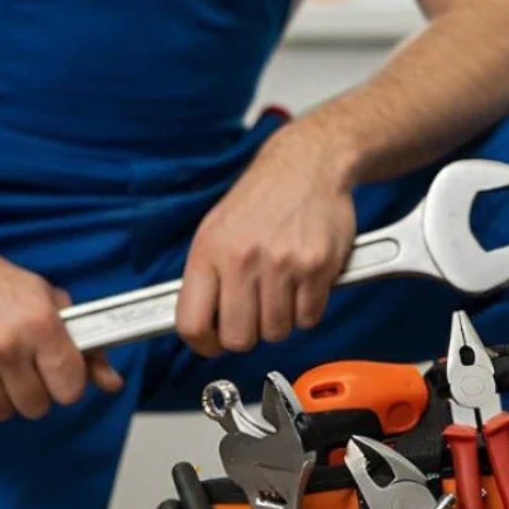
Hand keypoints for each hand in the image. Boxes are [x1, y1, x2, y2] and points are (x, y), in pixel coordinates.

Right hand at [0, 239, 122, 420]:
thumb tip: (110, 382)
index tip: (56, 374)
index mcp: (38, 323)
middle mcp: (4, 345)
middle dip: (32, 390)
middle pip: (35, 407)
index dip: (65, 383)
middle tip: (19, 365)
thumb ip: (82, 346)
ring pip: (0, 412)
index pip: (69, 389)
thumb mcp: (44, 301)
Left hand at [176, 125, 357, 355]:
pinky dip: (308, 308)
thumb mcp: (215, 230)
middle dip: (248, 334)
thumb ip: (206, 278)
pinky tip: (303, 282)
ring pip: (277, 332)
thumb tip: (201, 327)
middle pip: (238, 339)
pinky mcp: (317, 267)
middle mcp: (242, 259)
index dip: (203, 344)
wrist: (308, 164)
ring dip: (281, 320)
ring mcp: (282, 264)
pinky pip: (308, 318)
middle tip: (255, 314)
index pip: (192, 324)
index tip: (214, 343)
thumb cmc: (261, 200)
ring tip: (281, 289)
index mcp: (209, 252)